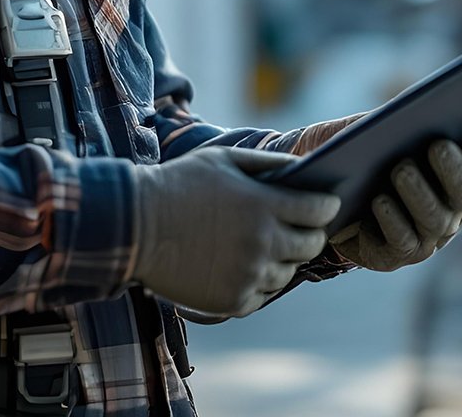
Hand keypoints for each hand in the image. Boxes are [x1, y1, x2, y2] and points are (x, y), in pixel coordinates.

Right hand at [129, 146, 341, 318]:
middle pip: (310, 245)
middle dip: (312, 233)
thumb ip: (266, 163)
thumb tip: (301, 170)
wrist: (133, 226)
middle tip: (305, 228)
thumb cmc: (179, 185)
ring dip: (283, 259)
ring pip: (287, 273)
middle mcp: (262, 243)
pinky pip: (262, 295)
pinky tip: (245, 267)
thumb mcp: (223, 158)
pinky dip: (259, 282)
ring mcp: (248, 275)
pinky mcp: (231, 301)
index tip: (327, 204)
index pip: (318, 210)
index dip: (327, 206)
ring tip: (267, 247)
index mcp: (263, 205)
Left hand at [330, 127, 461, 272]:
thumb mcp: (380, 139)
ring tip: (401, 170)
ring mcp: (429, 236)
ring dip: (420, 193)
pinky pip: (402, 240)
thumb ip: (399, 125)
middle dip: (454, 169)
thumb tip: (413, 111)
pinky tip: (380, 201)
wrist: (333, 208)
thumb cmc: (366, 164)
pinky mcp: (399, 255)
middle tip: (438, 145)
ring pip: (435, 218)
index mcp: (458, 178)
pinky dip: (392, 219)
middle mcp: (452, 211)